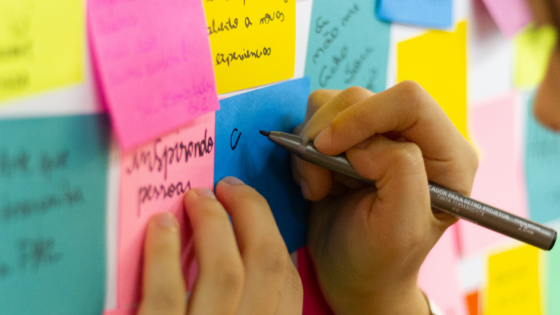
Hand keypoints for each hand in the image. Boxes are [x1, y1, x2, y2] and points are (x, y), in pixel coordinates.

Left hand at [138, 177, 302, 314]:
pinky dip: (164, 254)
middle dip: (251, 212)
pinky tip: (161, 226)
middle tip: (228, 186)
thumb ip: (247, 300)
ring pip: (224, 273)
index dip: (273, 238)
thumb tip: (240, 248)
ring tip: (196, 197)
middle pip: (266, 265)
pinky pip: (166, 295)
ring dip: (213, 223)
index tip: (252, 210)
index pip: (288, 283)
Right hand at [292, 83, 477, 314]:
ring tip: (318, 187)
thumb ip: (399, 173)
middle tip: (319, 180)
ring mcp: (380, 135)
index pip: (409, 101)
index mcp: (448, 155)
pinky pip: (316, 118)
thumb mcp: (400, 228)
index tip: (327, 149)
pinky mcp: (350, 139)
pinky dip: (304, 149)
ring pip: (334, 103)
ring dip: (313, 143)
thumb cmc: (380, 260)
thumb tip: (366, 143)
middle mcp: (416, 136)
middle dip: (330, 134)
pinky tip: (316, 182)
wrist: (352, 275)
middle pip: (364, 96)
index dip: (363, 116)